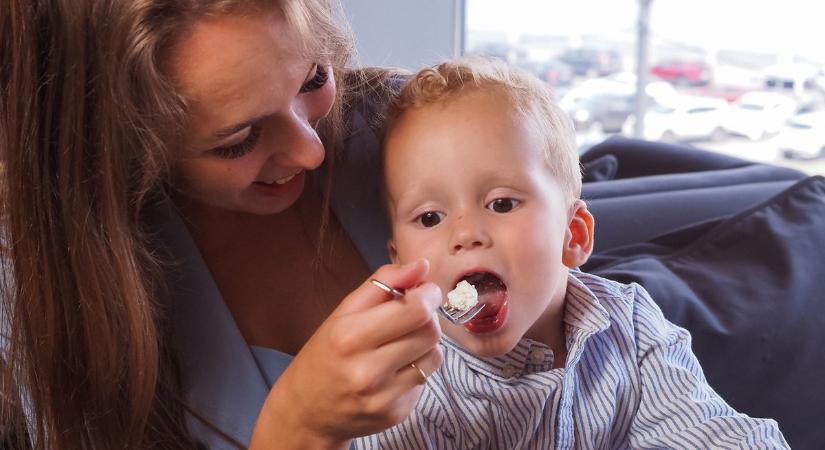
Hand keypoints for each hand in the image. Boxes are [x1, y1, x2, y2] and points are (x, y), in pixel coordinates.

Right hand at [249, 259, 443, 448]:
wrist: (305, 414)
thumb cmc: (324, 355)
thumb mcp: (342, 313)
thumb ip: (382, 283)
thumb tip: (422, 265)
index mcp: (350, 336)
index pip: (415, 310)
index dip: (428, 295)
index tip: (423, 291)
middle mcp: (367, 370)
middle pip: (430, 331)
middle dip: (428, 317)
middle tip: (412, 316)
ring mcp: (383, 397)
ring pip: (435, 356)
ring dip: (426, 344)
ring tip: (402, 343)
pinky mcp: (395, 415)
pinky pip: (425, 381)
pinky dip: (416, 369)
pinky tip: (394, 370)